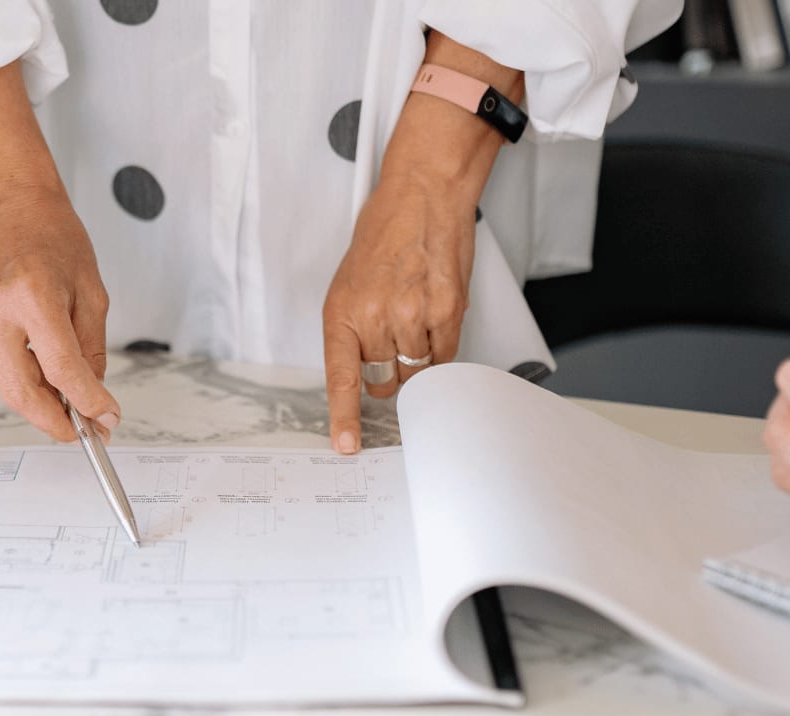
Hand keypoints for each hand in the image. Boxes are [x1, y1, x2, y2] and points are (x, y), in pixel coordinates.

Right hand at [0, 189, 117, 441]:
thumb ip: (91, 350)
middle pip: (21, 392)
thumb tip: (92, 397)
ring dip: (44, 396)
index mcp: (32, 295)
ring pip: (12, 382)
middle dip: (54, 422)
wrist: (12, 208)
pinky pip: (2, 363)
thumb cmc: (54, 239)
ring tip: (71, 388)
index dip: (88, 401)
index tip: (107, 418)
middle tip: (84, 432)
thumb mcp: (91, 293)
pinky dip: (27, 369)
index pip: (61, 368)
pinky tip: (38, 345)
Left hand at [322, 171, 475, 453]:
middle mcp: (374, 316)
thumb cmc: (386, 234)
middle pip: (385, 379)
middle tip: (394, 335)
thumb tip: (367, 374)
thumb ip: (354, 331)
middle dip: (389, 369)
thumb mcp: (350, 284)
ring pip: (417, 369)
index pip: (341, 378)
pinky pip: (445, 353)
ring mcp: (412, 315)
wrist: (422, 194)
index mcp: (342, 312)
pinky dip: (441, 344)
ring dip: (418, 352)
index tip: (346, 446)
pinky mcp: (448, 310)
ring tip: (416, 311)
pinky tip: (435, 312)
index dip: (344, 418)